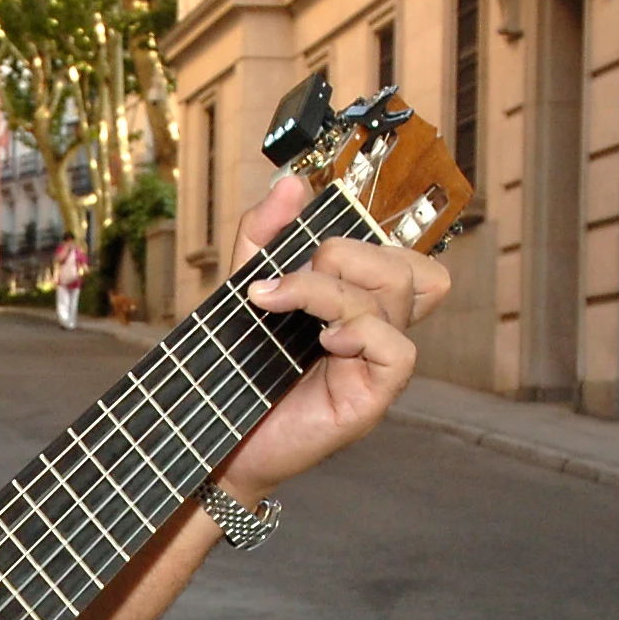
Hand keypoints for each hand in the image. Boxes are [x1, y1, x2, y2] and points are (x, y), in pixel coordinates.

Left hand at [217, 173, 452, 495]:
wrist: (213, 436)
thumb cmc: (236, 370)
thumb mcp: (243, 287)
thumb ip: (265, 235)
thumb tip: (294, 183)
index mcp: (356, 302)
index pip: (399, 253)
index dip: (366, 232)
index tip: (303, 240)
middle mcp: (375, 329)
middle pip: (404, 264)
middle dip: (341, 254)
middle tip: (284, 280)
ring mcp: (377, 363)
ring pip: (397, 294)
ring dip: (331, 287)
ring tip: (279, 306)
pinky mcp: (374, 397)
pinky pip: (398, 349)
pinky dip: (361, 331)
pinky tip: (324, 340)